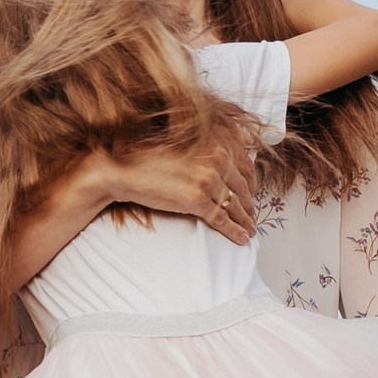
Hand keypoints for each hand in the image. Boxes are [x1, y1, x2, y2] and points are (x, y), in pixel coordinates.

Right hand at [101, 137, 257, 247]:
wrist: (124, 170)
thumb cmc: (149, 156)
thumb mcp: (184, 142)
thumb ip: (211, 143)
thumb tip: (243, 139)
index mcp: (216, 142)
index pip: (245, 166)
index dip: (252, 183)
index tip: (253, 194)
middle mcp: (216, 158)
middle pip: (242, 187)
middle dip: (249, 204)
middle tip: (253, 216)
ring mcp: (208, 180)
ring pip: (235, 205)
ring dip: (245, 220)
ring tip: (250, 230)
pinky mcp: (198, 200)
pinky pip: (222, 219)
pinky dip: (235, 231)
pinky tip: (242, 238)